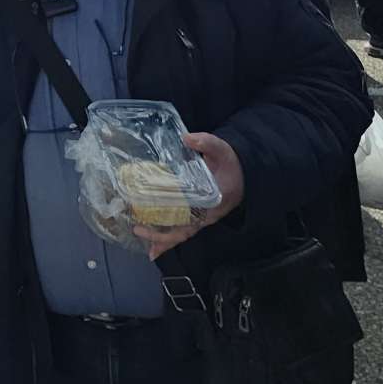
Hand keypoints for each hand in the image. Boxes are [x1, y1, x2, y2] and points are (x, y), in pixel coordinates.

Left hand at [131, 132, 244, 258]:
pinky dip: (168, 239)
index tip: (159, 219)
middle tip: (139, 229)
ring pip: (182, 234)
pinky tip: (153, 245)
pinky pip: (182, 231)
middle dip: (162, 235)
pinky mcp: (198, 218)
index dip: (178, 219)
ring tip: (142, 239)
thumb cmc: (231, 164)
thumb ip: (207, 143)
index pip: (195, 213)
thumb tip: (187, 138)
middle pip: (184, 231)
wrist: (243, 175)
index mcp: (215, 199)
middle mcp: (208, 214)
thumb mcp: (222, 150)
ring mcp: (203, 218)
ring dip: (162, 240)